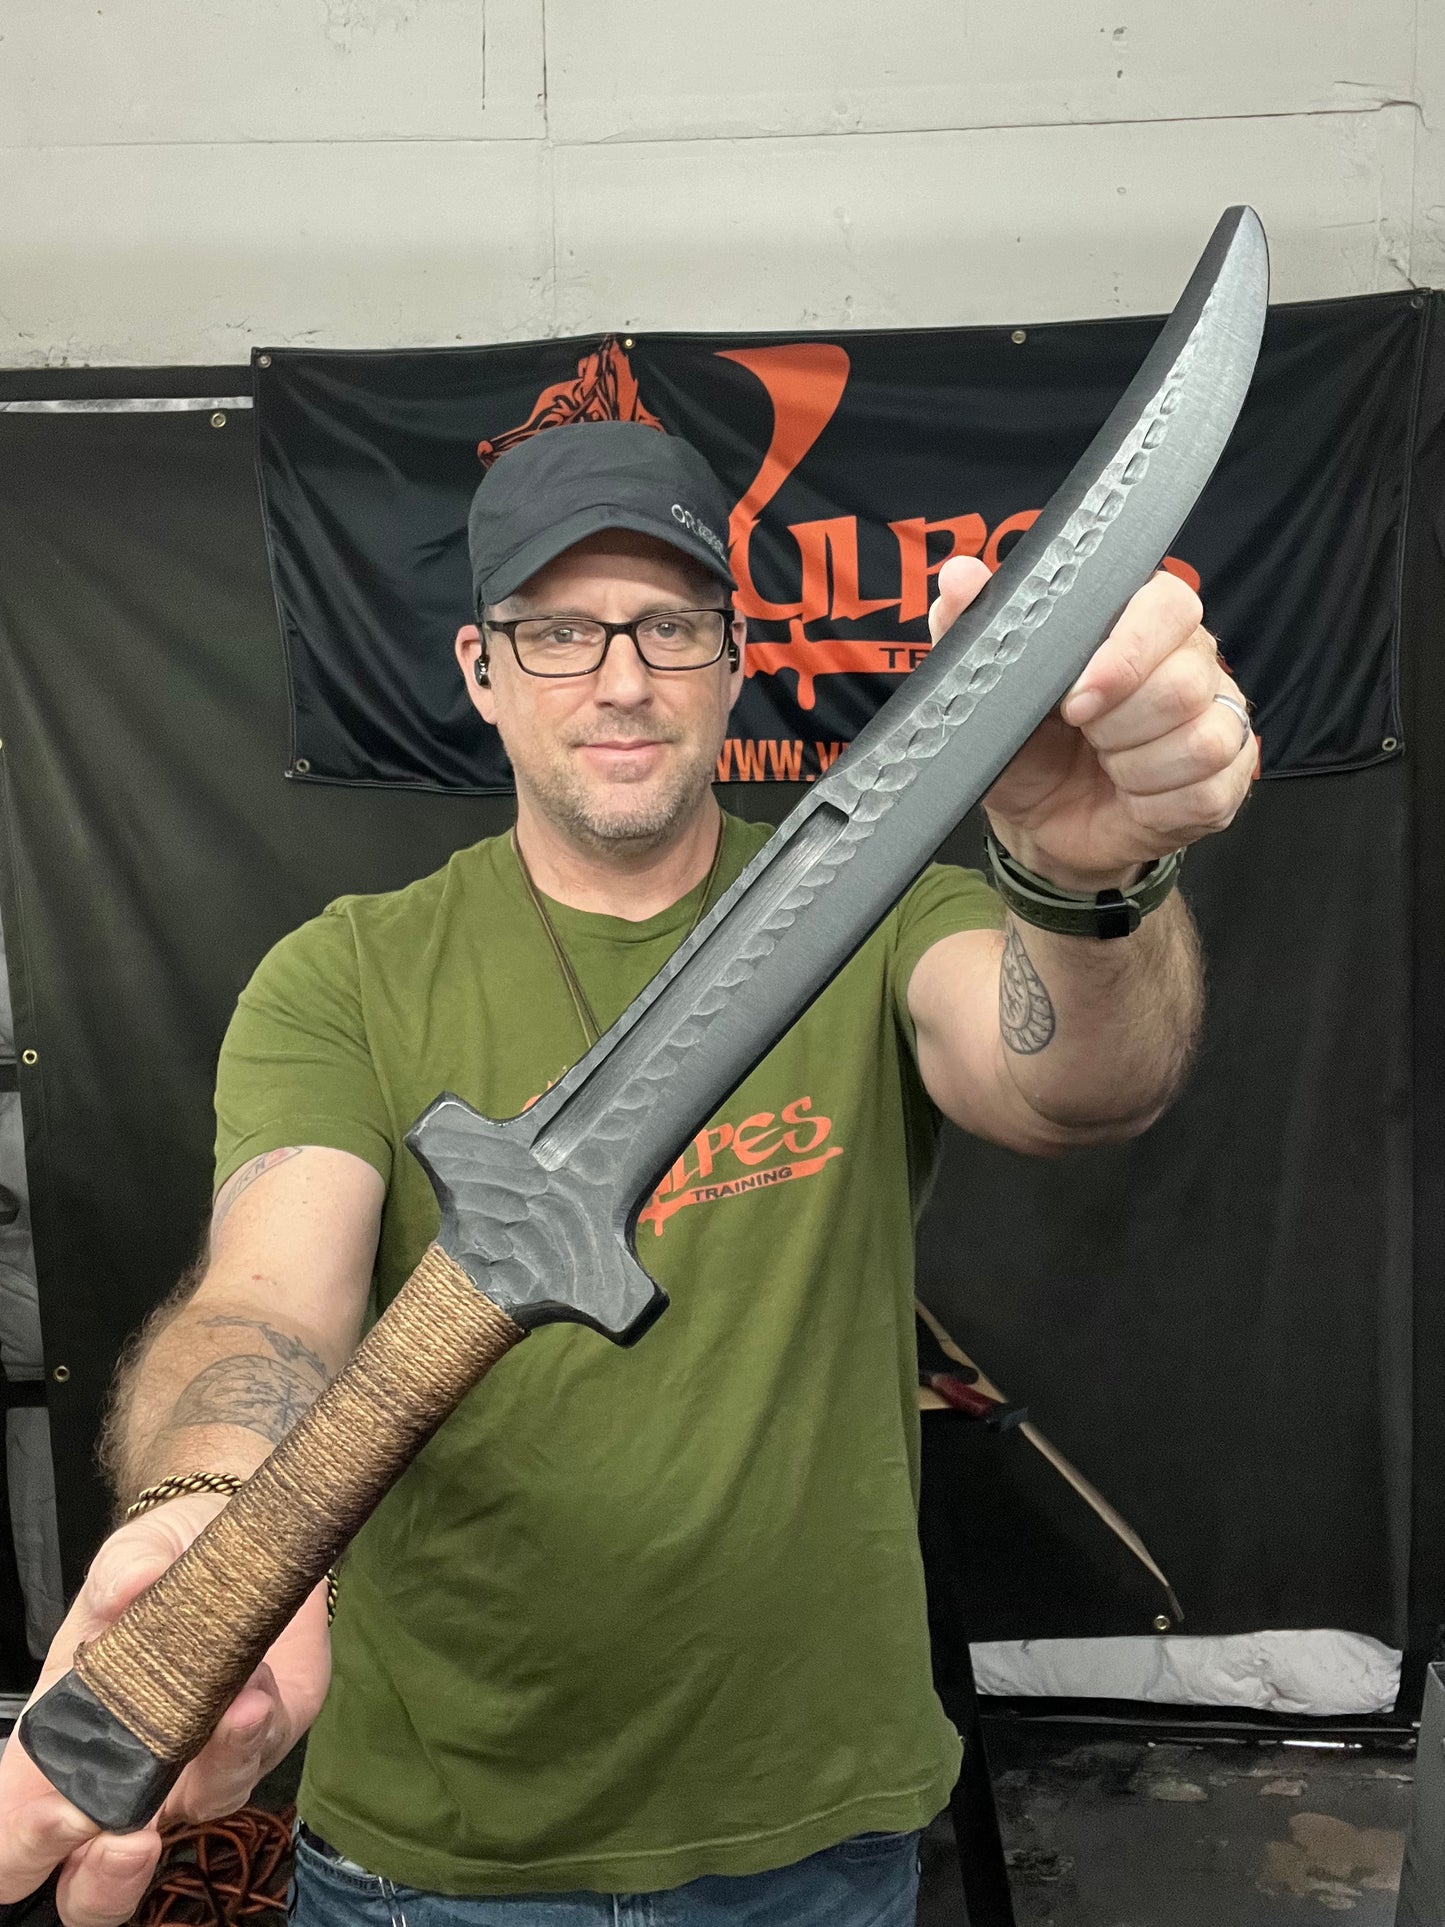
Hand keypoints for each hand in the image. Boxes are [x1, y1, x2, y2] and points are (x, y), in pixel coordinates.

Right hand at [0, 1494, 329, 1926]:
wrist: (243, 1538)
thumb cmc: (161, 1561)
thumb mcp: (132, 1556)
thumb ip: (123, 1571)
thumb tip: (130, 1587)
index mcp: (59, 1742)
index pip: (14, 1834)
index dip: (24, 1847)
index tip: (56, 1819)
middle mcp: (122, 1775)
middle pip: (92, 1881)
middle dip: (105, 1878)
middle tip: (127, 1840)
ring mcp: (193, 1769)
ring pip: (195, 1820)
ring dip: (209, 1778)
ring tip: (228, 1718)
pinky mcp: (258, 1744)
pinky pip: (253, 1761)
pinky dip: (253, 1733)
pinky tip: (256, 1693)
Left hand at [929, 557, 1256, 889]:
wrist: (1041, 824)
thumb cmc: (1026, 747)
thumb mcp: (989, 693)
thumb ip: (974, 627)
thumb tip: (960, 576)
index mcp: (1142, 620)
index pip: (1169, 605)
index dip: (1124, 656)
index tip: (1074, 700)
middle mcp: (1193, 659)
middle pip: (1184, 682)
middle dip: (1117, 725)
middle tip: (1083, 737)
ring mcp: (1220, 717)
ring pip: (1202, 738)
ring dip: (1134, 767)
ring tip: (1106, 766)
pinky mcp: (1229, 778)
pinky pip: (1208, 789)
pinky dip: (1155, 803)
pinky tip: (1131, 798)